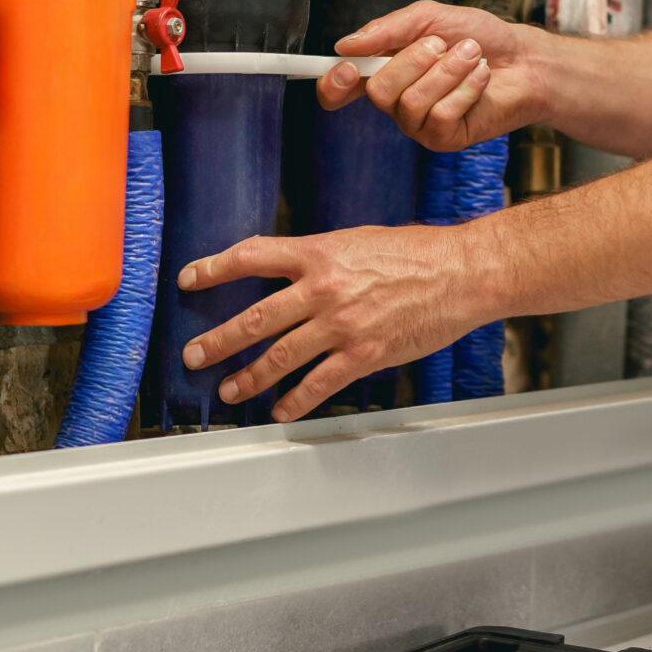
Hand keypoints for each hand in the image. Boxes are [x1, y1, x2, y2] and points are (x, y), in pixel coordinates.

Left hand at [179, 222, 503, 420]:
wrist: (462, 273)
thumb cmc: (418, 253)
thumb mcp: (358, 241)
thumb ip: (322, 258)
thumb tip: (293, 272)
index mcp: (320, 253)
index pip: (253, 256)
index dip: (215, 268)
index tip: (189, 278)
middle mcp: (323, 288)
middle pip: (256, 317)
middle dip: (218, 340)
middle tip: (194, 356)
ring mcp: (341, 325)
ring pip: (280, 356)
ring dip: (249, 377)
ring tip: (229, 390)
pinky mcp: (363, 354)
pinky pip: (319, 383)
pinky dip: (296, 400)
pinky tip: (281, 410)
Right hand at [316, 2, 552, 150]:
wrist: (523, 57)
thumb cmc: (479, 36)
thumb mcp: (429, 17)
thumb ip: (386, 29)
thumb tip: (345, 45)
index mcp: (385, 70)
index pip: (340, 90)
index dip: (334, 84)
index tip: (348, 67)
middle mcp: (396, 100)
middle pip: (378, 91)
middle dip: (414, 60)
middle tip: (443, 45)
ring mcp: (419, 123)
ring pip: (412, 102)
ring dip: (447, 70)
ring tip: (471, 57)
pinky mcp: (444, 138)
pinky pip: (440, 115)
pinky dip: (465, 88)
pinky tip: (481, 77)